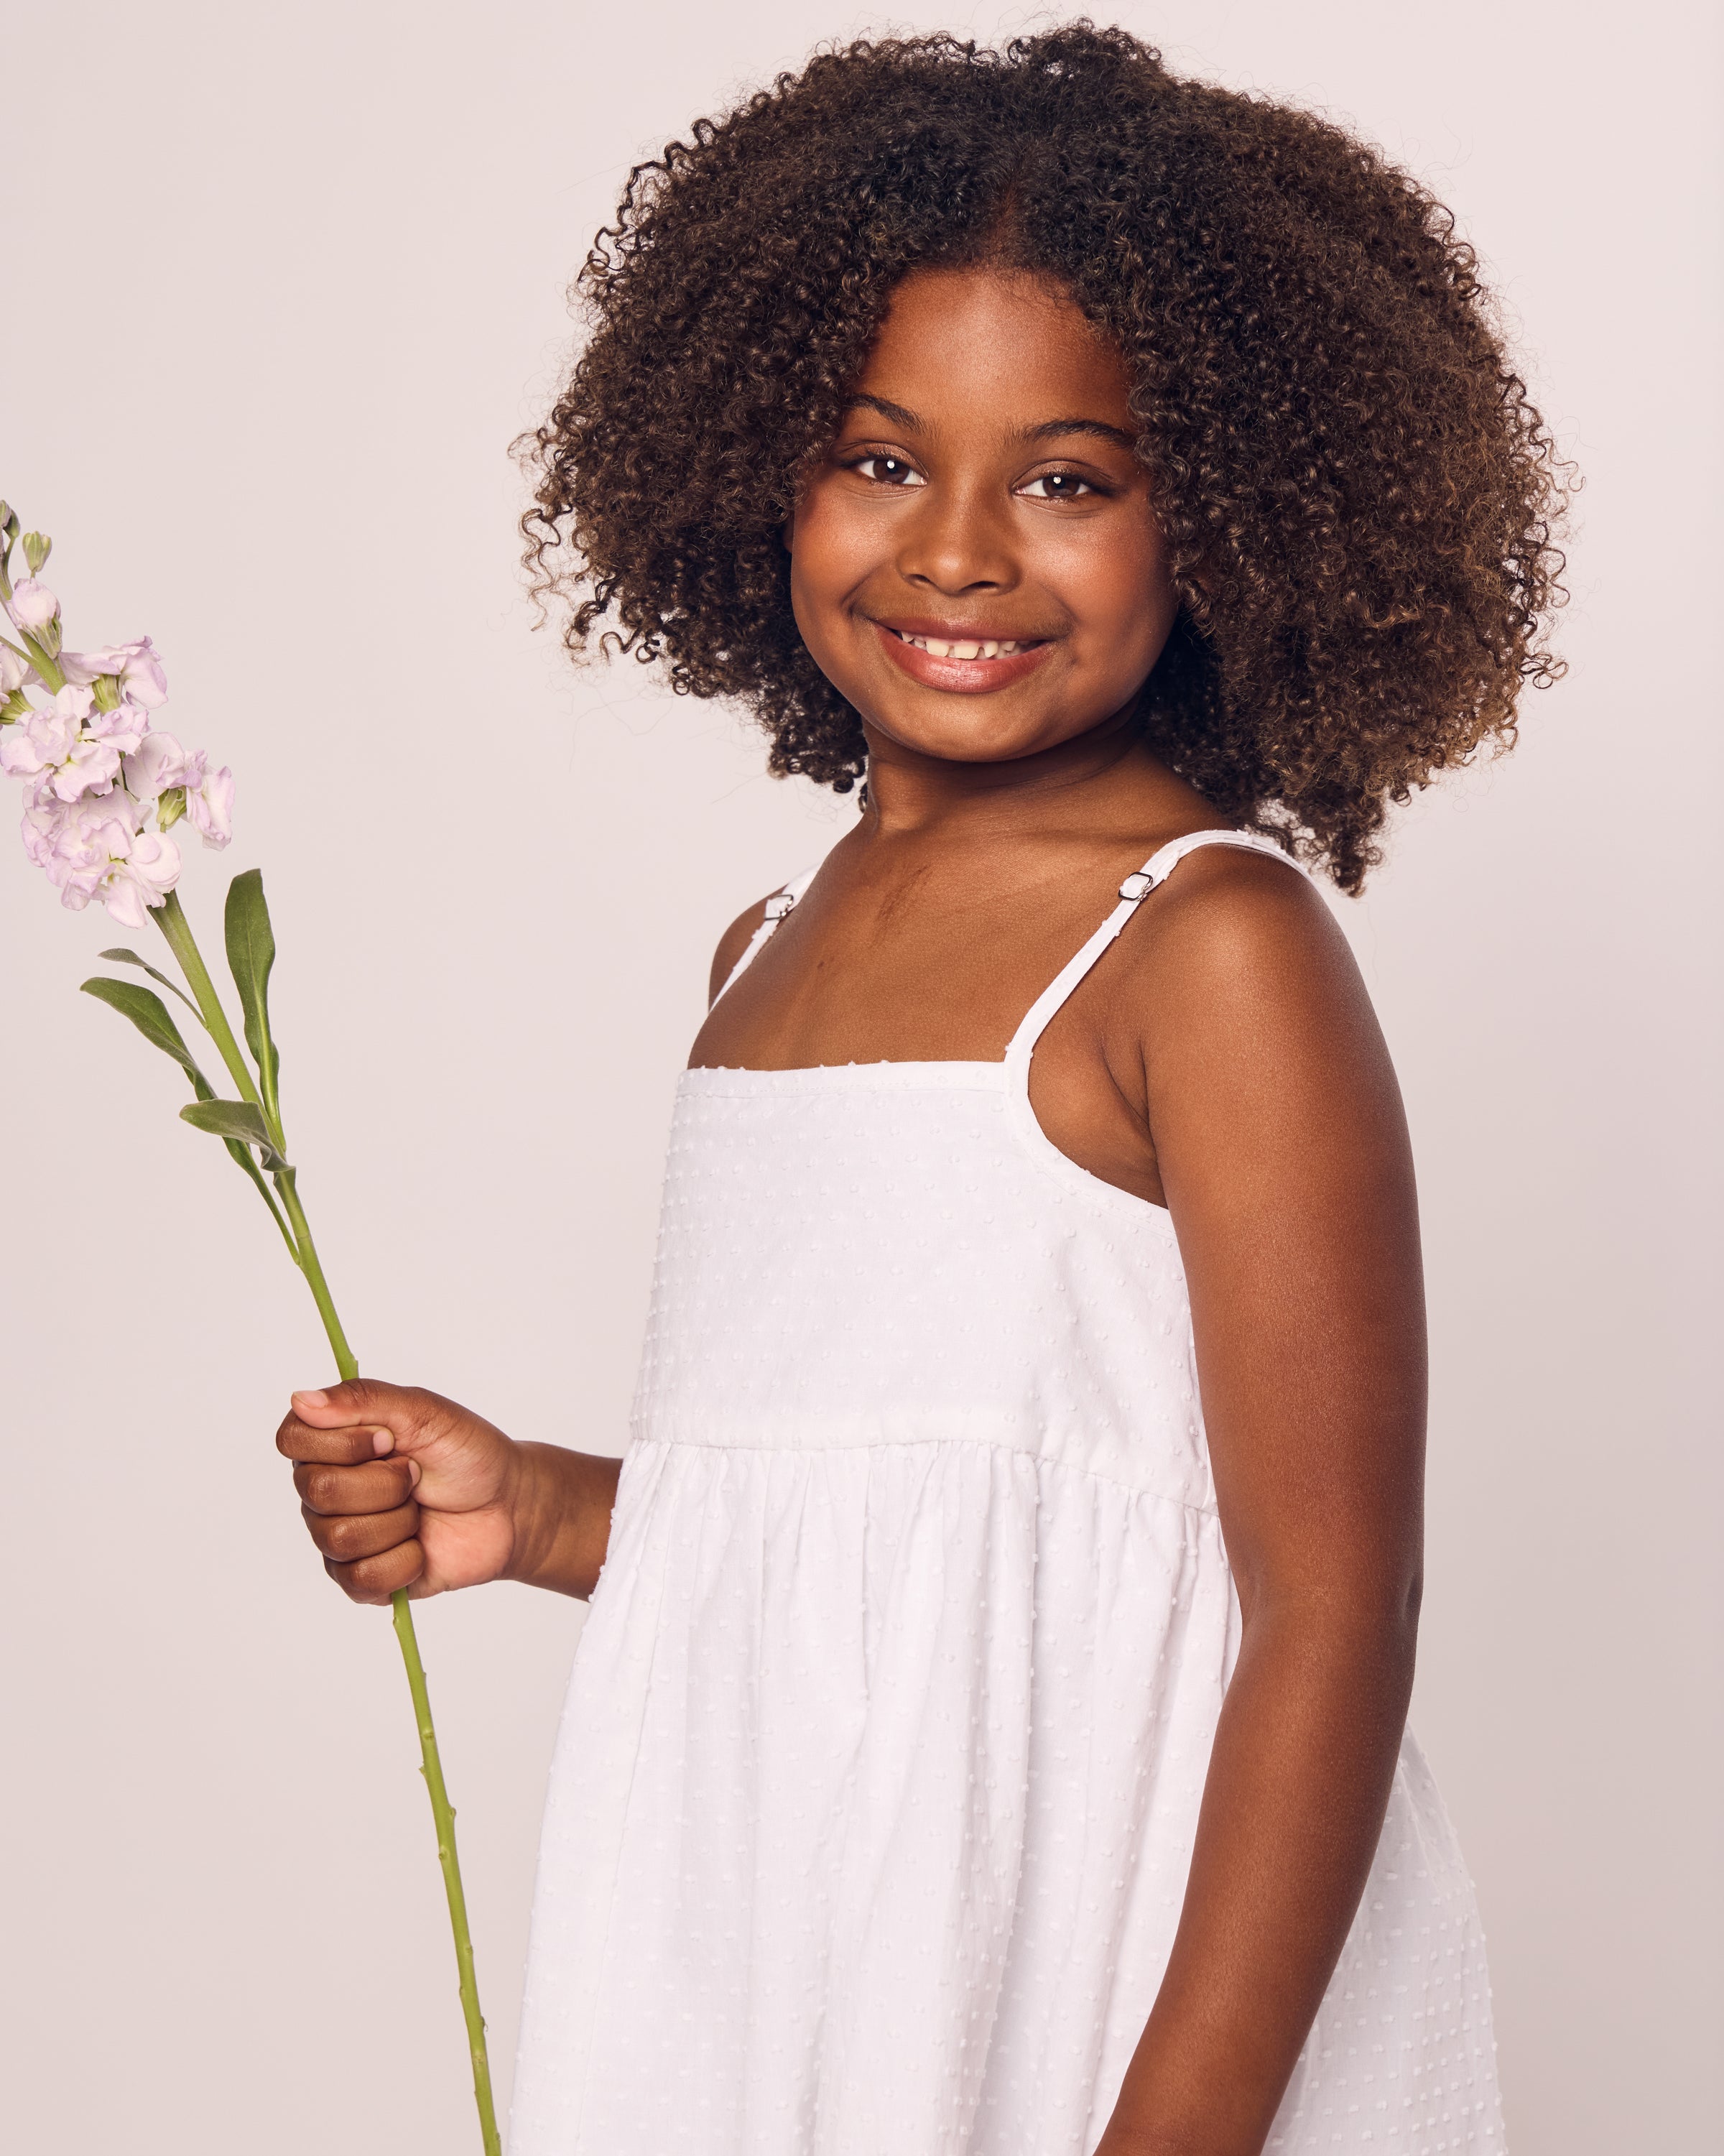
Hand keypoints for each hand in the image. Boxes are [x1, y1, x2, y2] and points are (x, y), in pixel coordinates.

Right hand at [278, 1380, 520, 1603]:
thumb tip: (299, 1400)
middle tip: (415, 1475)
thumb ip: (363, 1399)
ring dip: (398, 1520)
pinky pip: (361, 1578)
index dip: (343, 1443)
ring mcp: (338, 1539)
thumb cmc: (467, 1453)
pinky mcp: (360, 1580)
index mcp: (333, 1443)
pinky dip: (405, 1559)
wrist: (508, 1505)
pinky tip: (419, 1544)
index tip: (389, 1439)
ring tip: (419, 1509)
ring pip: (340, 1538)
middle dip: (385, 1483)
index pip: (293, 1440)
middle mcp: (324, 1492)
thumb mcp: (423, 1411)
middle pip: (318, 1491)